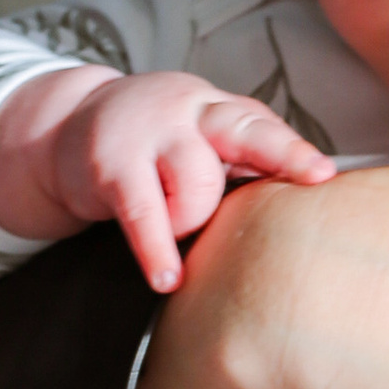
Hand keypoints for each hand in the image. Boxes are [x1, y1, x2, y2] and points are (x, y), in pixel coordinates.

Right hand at [0, 65, 333, 291]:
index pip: (263, 128)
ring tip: (173, 225)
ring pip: (198, 187)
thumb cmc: (151, 142)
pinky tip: (166, 278)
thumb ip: (241, 159)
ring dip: (191, 221)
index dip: (293, 151)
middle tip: (310, 182)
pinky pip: (144, 215)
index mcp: (217, 110)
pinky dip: (157, 250)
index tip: (324, 175)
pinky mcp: (111, 165)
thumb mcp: (197, 137)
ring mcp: (150, 135)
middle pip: (243, 135)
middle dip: (281, 156)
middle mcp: (190, 112)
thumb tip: (301, 203)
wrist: (65, 125)